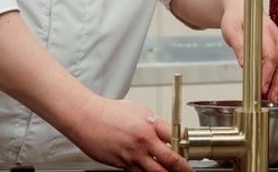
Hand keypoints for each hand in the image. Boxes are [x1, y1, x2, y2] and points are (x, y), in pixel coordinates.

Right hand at [67, 98, 191, 171]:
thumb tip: (168, 134)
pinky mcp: (122, 165)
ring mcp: (132, 157)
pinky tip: (150, 170)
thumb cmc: (110, 112)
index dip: (187, 148)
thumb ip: (155, 124)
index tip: (191, 152)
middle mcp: (143, 143)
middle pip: (171, 161)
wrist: (86, 118)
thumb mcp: (139, 111)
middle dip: (183, 168)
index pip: (177, 139)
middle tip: (189, 171)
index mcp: (150, 127)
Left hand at [220, 7, 277, 104]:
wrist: (242, 6)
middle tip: (273, 98)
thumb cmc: (236, 17)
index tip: (262, 87)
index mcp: (265, 31)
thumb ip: (238, 45)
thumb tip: (244, 63)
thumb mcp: (231, 28)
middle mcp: (277, 37)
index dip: (267, 73)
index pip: (270, 55)